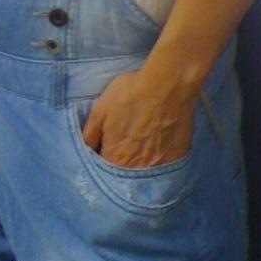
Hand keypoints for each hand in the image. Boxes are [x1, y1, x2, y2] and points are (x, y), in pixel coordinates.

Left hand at [81, 60, 198, 169]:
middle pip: (124, 176)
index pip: (101, 172)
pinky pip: (164, 167)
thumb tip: (83, 151)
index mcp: (115, 159)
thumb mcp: (99, 110)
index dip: (101, 161)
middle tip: (124, 144)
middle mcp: (137, 169)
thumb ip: (88, 135)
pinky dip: (158, 160)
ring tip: (140, 144)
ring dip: (139, 164)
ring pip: (144, 174)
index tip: (104, 150)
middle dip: (119, 165)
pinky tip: (157, 144)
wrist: (168, 85)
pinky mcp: (177, 159)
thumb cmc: (130, 94)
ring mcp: (159, 166)